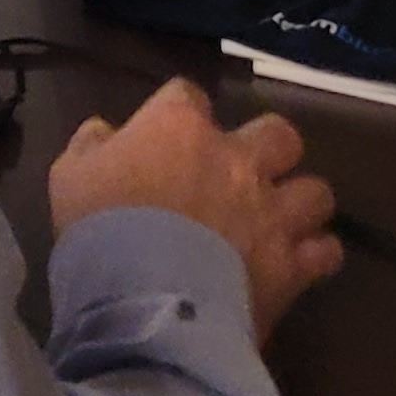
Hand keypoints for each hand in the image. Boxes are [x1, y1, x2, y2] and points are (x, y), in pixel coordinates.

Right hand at [49, 79, 341, 343]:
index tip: (169, 133)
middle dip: (268, 148)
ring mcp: (272, 211)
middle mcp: (237, 159)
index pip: (188, 93)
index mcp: (179, 128)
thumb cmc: (100, 230)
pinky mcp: (293, 263)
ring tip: (280, 218)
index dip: (181, 112)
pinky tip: (298, 261)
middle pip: (279, 133)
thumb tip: (106, 131)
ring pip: (316, 191)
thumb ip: (91, 144)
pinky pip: (327, 250)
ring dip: (299, 202)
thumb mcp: (68, 175)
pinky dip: (315, 254)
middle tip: (246, 171)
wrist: (144, 301)